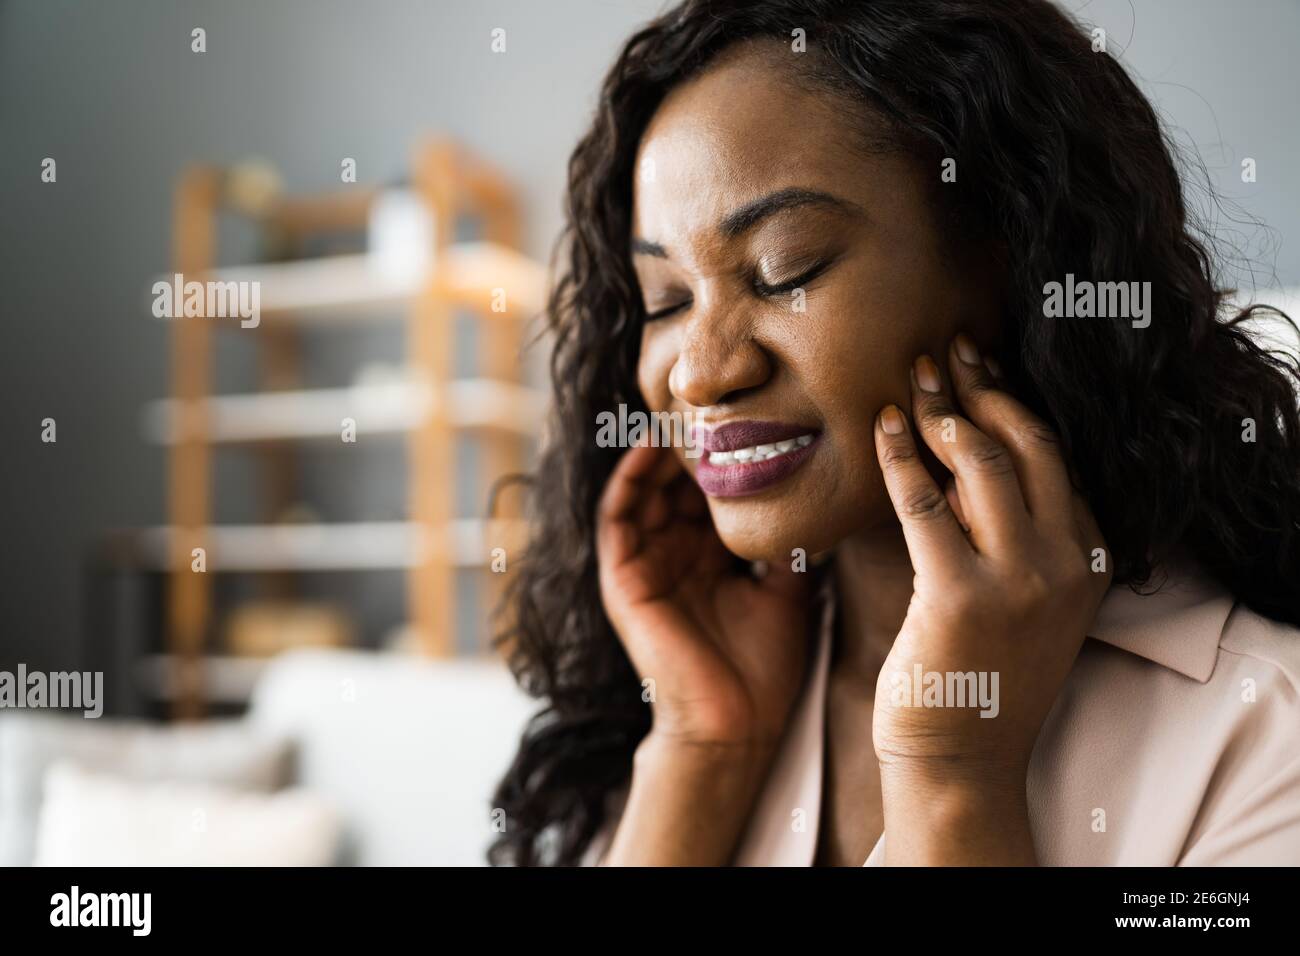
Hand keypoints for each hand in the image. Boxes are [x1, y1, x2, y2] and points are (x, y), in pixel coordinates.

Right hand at [596, 441, 813, 751]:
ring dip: (657, 453)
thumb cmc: (764, 667)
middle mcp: (674, 557)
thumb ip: (788, 545)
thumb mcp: (787, 590)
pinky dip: (628, 480)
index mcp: (709, 559)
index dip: (722, 455)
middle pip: (673, 485)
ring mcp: (646, 567)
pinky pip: (616, 519)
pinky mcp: (624, 580)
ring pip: (643, 492)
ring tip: (681, 413)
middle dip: (689, 444)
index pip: (707, 494)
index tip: (748, 416)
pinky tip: (650, 448)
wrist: (737, 724)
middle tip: (712, 402)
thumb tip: (816, 495)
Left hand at [870, 334, 1110, 793]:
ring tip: (913, 380)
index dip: (1014, 402)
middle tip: (948, 351)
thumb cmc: (981, 671)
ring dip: (942, 410)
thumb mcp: (1027, 597)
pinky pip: (923, 500)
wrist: (963, 757)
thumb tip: (968, 452)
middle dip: (984, 388)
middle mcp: (1064, 562)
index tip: (981, 367)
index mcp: (1088, 557)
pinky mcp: (960, 595)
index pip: (1055, 455)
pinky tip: (879, 428)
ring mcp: (1019, 579)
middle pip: (1028, 443)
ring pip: (981, 461)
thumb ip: (1018, 532)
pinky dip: (898, 456)